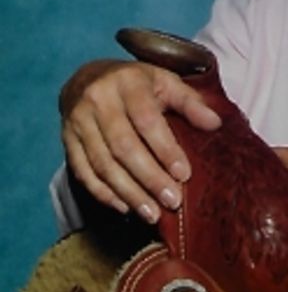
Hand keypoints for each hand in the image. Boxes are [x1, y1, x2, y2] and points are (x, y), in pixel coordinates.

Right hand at [60, 59, 221, 222]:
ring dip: (129, 193)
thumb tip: (215, 123)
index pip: (146, 120)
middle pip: (123, 146)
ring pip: (102, 164)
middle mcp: (99, 101)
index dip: (165, 149)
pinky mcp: (67, 140)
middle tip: (172, 200)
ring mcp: (78, 122)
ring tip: (152, 213)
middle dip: (149, 178)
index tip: (183, 174)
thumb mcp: (165, 81)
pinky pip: (83, 173)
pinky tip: (125, 207)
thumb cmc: (135, 84)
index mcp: (127, 82)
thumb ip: (190, 102)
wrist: (87, 78)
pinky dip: (104, 194)